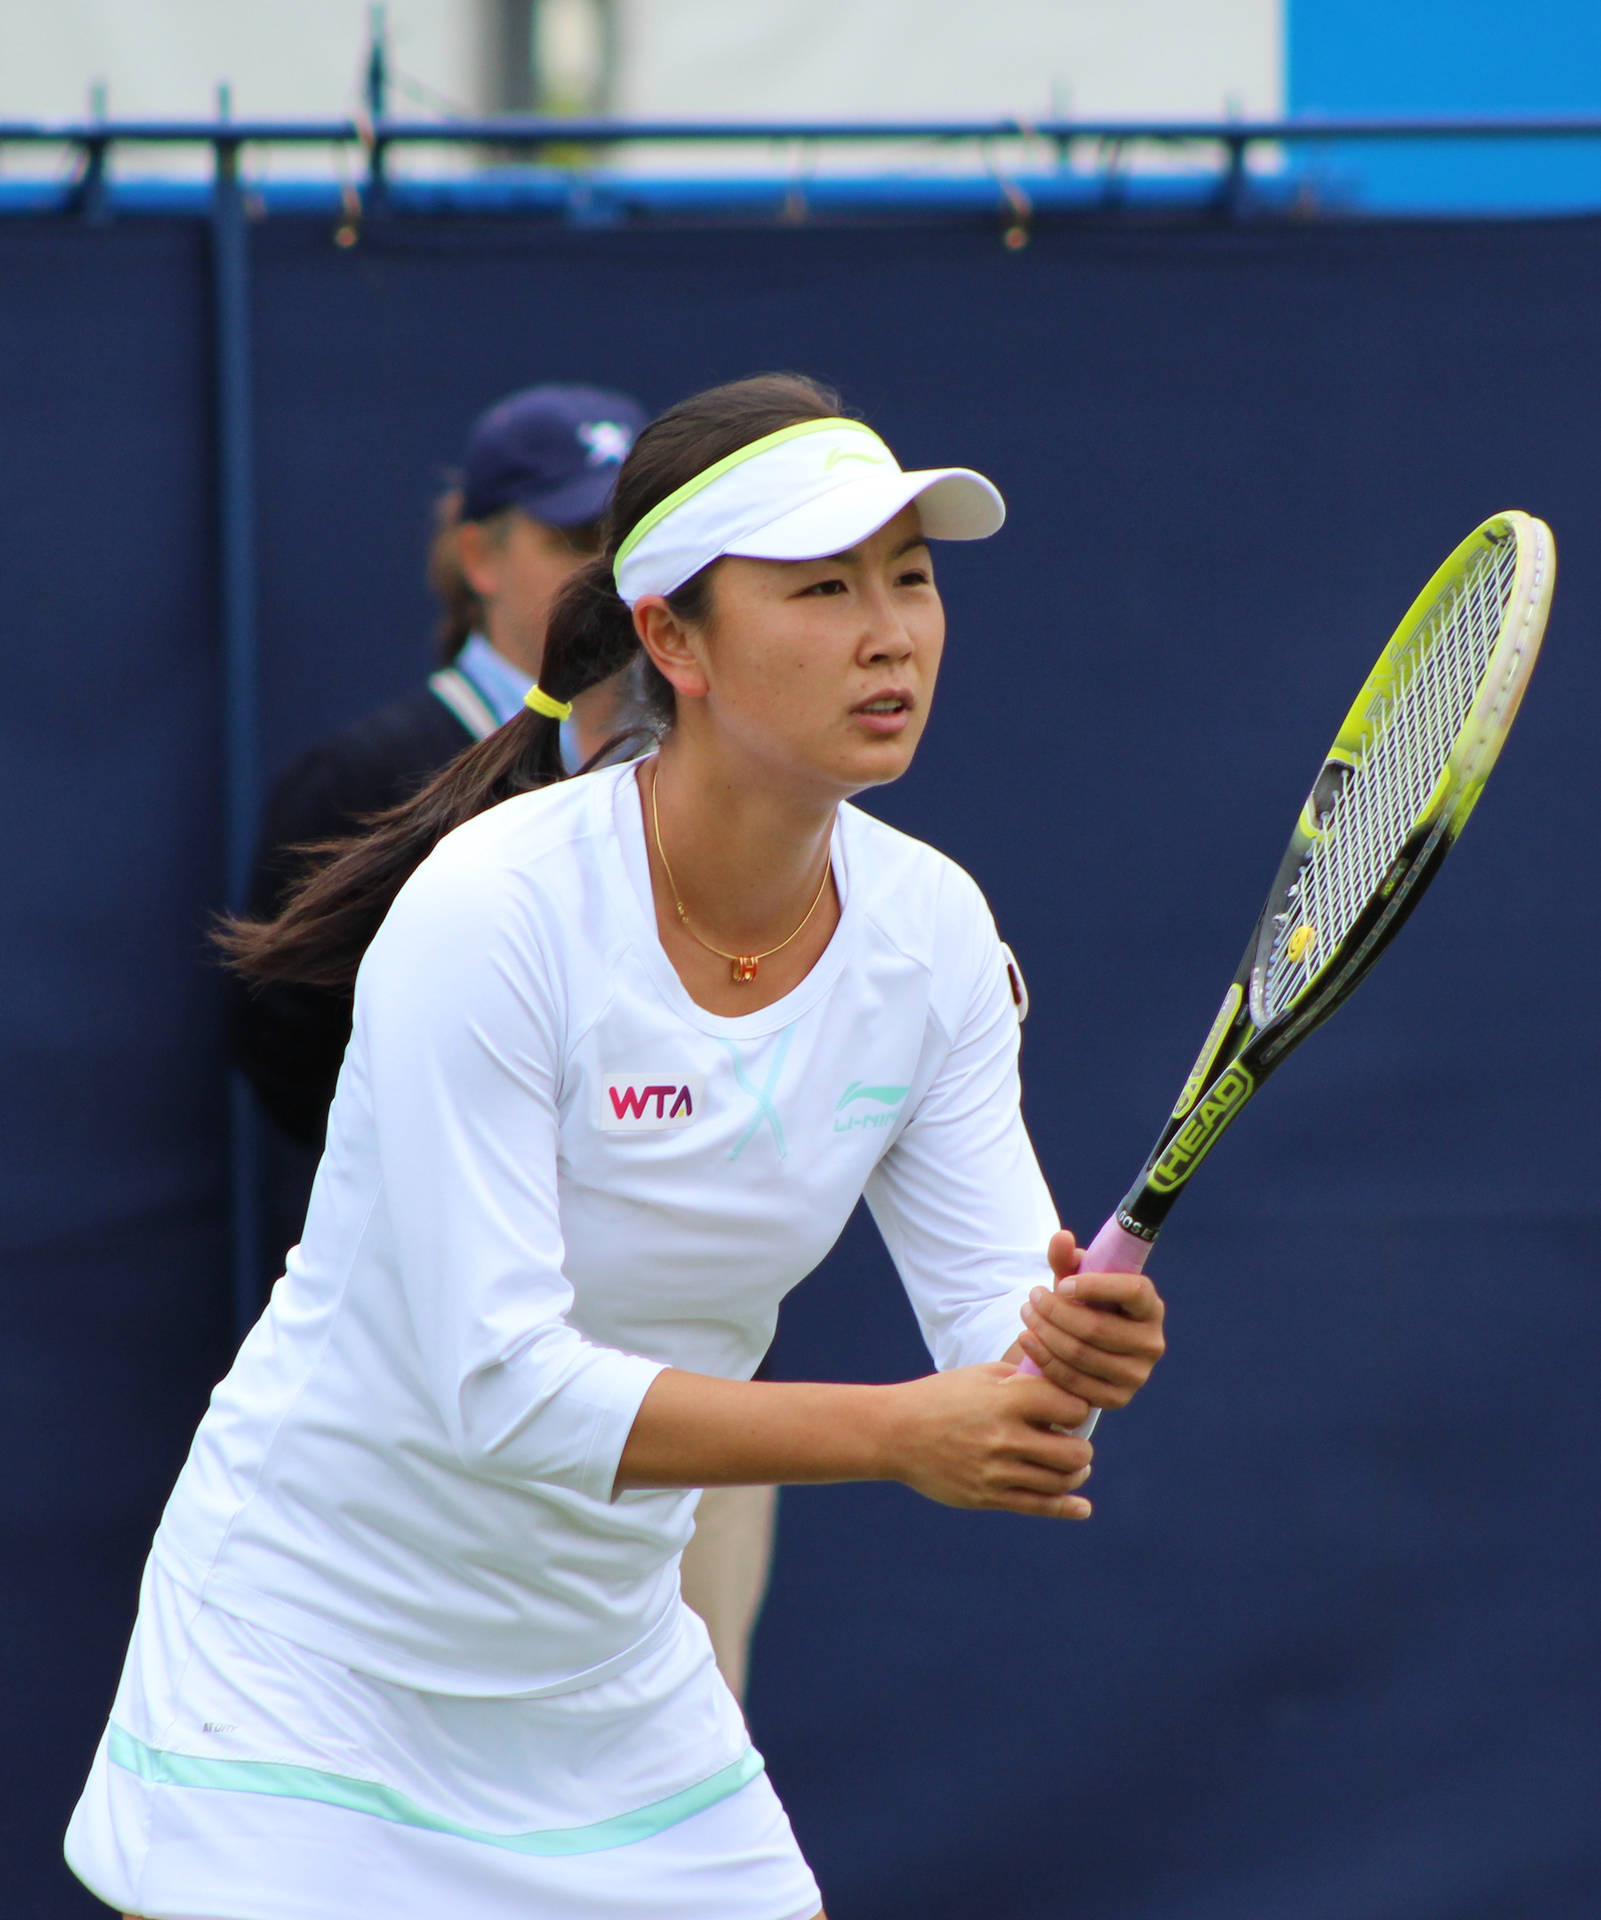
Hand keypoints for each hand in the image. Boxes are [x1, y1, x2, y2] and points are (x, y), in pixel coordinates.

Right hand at [881, 1363, 1094, 1518]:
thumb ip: (1024, 1381)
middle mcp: (1004, 1438)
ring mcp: (995, 1472)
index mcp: (1005, 1401)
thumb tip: (1064, 1390)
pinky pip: (1037, 1506)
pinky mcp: (986, 1497)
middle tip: (1070, 1440)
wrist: (895, 1432)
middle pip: (1074, 1453)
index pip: (1070, 1407)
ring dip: (1075, 1472)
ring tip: (1073, 1465)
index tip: (1071, 1409)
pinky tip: (1083, 1507)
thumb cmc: (941, 1397)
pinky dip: (1067, 1508)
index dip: (1078, 1407)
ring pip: (1060, 1481)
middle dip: (1080, 1446)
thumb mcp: (981, 1375)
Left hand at [1015, 1230, 1165, 1411]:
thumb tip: (1061, 1238)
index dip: (1095, 1286)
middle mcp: (1152, 1343)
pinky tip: (1027, 1339)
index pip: (1132, 1291)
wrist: (1085, 1346)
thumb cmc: (1084, 1303)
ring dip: (1045, 1332)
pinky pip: (1073, 1382)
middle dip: (1055, 1311)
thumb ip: (1067, 1258)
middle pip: (1096, 1327)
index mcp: (1150, 1306)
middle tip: (1031, 1297)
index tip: (1060, 1283)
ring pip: (1081, 1354)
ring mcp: (1137, 1375)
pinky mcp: (1117, 1399)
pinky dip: (1044, 1359)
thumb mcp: (1076, 1279)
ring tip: (1026, 1314)